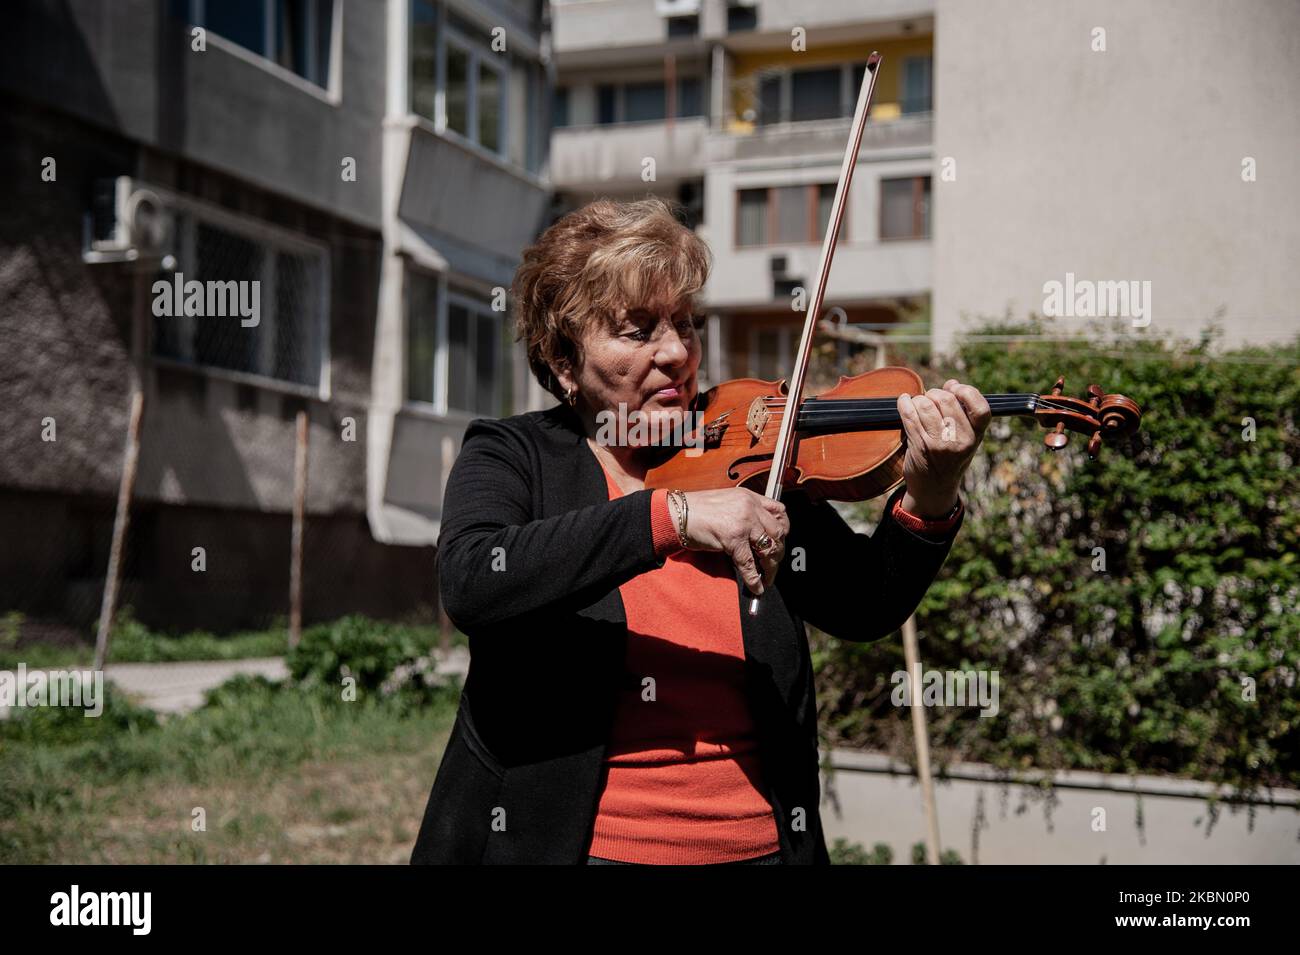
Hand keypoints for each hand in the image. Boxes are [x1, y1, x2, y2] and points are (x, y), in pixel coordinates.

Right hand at [668, 488, 788, 594]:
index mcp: (749, 497)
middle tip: (774, 563)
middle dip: (778, 551)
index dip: (784, 529)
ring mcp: (743, 523)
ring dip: (770, 567)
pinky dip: (754, 579)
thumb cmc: (696, 510)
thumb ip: (744, 513)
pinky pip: (749, 564)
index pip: (779, 511)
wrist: (676, 514)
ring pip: (768, 549)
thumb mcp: (726, 502)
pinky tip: (756, 587)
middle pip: (778, 532)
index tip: (781, 540)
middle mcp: (750, 508)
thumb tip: (756, 535)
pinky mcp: (733, 539)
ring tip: (768, 577)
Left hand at [896, 379, 990, 517]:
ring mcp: (939, 444)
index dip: (967, 392)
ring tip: (918, 404)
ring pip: (926, 405)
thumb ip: (961, 411)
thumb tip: (952, 383)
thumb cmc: (949, 458)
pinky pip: (909, 415)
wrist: (934, 489)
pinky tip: (904, 401)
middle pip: (947, 400)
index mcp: (976, 437)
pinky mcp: (919, 446)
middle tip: (930, 398)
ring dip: (919, 399)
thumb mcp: (964, 438)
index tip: (955, 389)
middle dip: (935, 393)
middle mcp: (960, 441)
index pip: (981, 409)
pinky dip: (904, 403)